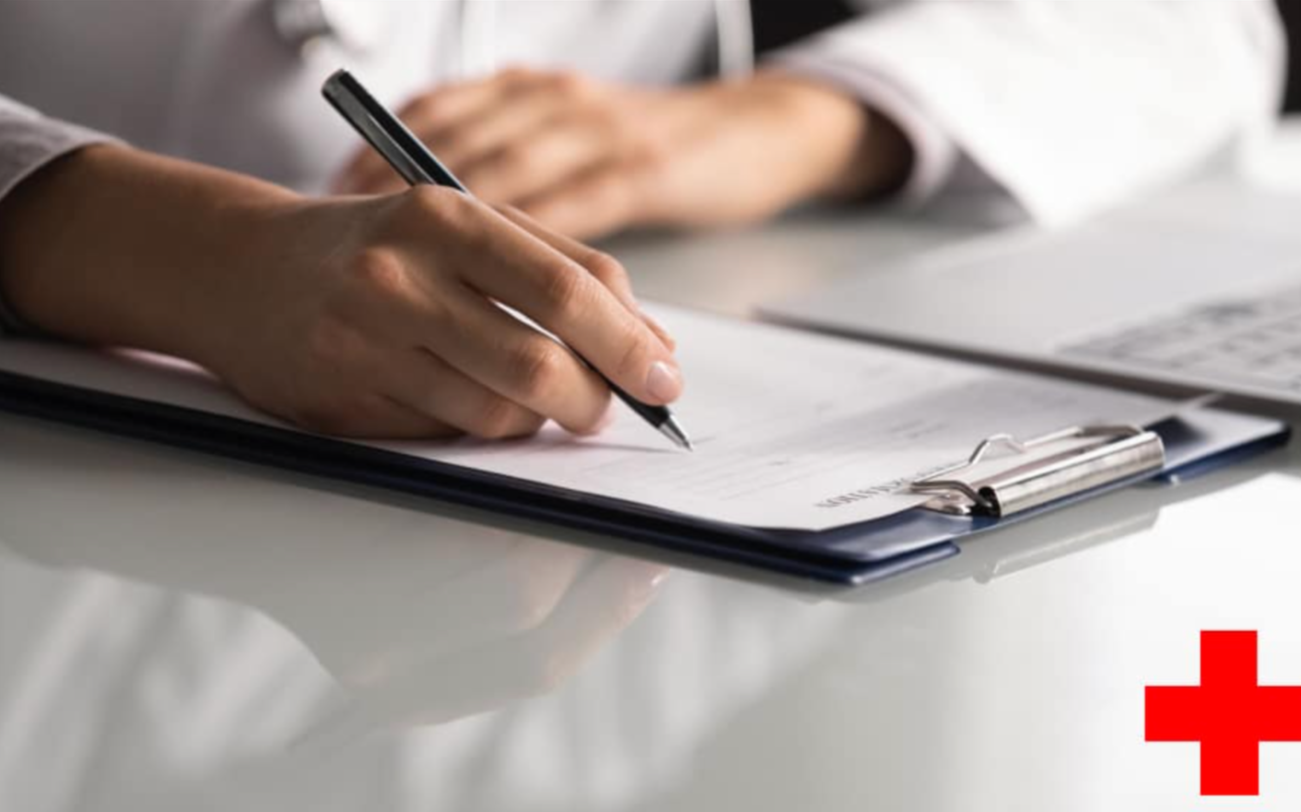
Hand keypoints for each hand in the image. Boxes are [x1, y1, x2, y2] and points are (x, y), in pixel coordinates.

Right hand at [0, 146, 680, 438]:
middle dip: (594, 400)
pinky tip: (454, 394)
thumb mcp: (467, 227)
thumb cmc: (377, 246)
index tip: (665, 379)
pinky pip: (445, 438)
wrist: (240, 270)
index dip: (631, 343)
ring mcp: (365, 345)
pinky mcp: (341, 403)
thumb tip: (652, 344)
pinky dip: (474, 429)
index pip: (568, 290)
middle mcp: (401, 279)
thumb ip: (562, 269)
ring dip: (533, 419)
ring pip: (496, 416)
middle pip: (539, 366)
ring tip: (524, 393)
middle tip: (607, 408)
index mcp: (447, 219)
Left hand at [335, 68, 912, 240]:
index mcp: (531, 93)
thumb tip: (451, 222)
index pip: (438, 113)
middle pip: (460, 144)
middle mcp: (555, 103)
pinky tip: (501, 280)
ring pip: (512, 176)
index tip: (338, 196)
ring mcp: (599, 132)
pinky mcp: (643, 168)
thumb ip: (518, 169)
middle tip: (357, 241)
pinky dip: (534, 245)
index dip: (380, 153)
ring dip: (453, 228)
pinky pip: (574, 206)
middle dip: (401, 194)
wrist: (756, 127)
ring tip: (409, 272)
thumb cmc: (657, 146)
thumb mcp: (574, 142)